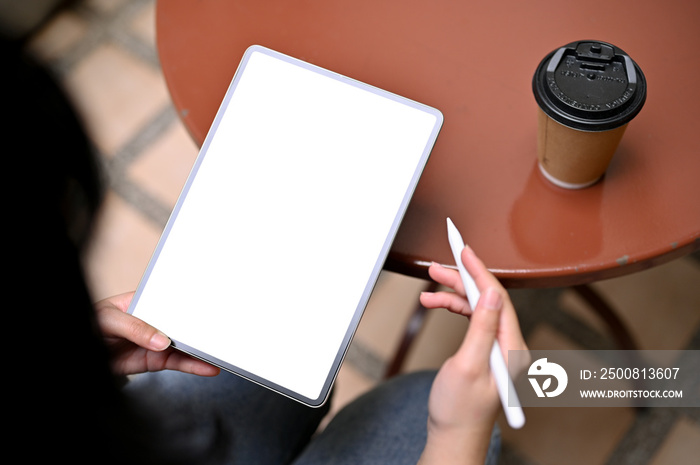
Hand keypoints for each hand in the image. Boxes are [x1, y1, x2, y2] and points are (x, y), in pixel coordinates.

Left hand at [94, 292, 219, 377]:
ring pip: (185, 346)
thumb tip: (161, 340)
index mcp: (144, 303)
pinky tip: (206, 367)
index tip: (208, 312)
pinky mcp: (156, 361)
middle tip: (220, 335)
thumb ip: (135, 328)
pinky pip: (178, 363)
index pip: (171, 303)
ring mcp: (156, 342)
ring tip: (218, 355)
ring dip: (202, 351)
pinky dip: (193, 366)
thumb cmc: (91, 326)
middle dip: (202, 329)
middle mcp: (154, 322)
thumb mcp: (108, 320)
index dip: (191, 305)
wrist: (79, 357)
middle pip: (183, 325)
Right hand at [417, 246, 527, 464]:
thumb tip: (493, 293)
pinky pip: (471, 319)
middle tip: (437, 265)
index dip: (478, 271)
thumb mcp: (467, 365)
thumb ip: (481, 327)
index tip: (463, 251)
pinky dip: (453, 307)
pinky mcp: (485, 350)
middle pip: (487, 299)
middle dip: (462, 279)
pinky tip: (435, 302)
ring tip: (430, 283)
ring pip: (477, 306)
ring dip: (453, 293)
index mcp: (512, 348)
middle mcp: (509, 345)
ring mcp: (497, 348)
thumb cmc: (459, 409)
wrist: (453, 436)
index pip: (498, 298)